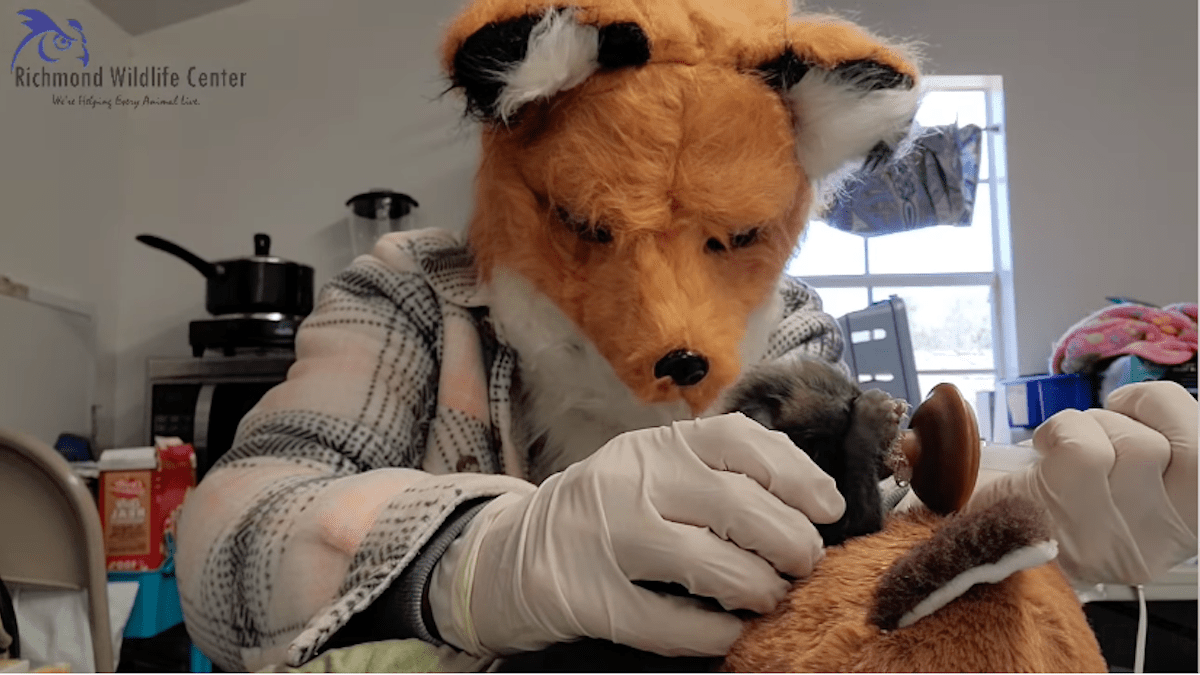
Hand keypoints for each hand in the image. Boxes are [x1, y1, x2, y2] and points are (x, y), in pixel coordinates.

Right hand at [428, 413, 844, 656]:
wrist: (514, 552)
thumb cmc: (610, 510)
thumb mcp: (654, 470)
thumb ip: (717, 474)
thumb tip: (814, 501)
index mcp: (656, 444)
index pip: (739, 441)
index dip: (796, 473)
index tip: (829, 508)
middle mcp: (630, 480)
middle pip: (736, 506)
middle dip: (791, 541)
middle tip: (806, 564)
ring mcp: (606, 538)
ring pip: (709, 565)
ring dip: (760, 589)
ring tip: (771, 597)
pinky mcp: (590, 597)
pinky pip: (671, 623)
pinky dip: (715, 633)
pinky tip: (732, 633)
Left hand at [968, 381, 1196, 584]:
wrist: (963, 537)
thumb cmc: (1037, 497)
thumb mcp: (1112, 481)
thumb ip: (1144, 448)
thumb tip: (1157, 393)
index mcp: (1179, 531)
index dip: (1181, 418)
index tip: (1137, 410)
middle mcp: (1157, 544)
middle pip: (1193, 453)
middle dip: (1138, 418)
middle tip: (1095, 428)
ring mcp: (1115, 542)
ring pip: (1140, 447)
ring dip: (1093, 424)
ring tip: (1063, 444)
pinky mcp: (1067, 529)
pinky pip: (1084, 450)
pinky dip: (1063, 430)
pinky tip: (1043, 449)